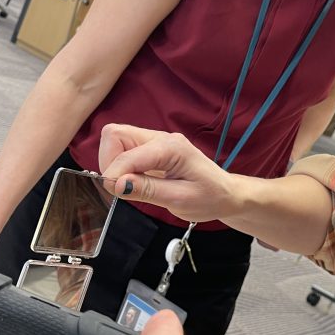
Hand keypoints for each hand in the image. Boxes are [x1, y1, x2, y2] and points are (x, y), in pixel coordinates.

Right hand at [99, 124, 239, 222]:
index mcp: (171, 147)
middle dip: (108, 161)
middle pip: (115, 134)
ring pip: (117, 139)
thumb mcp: (180, 200)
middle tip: (119, 186)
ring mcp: (156, 141)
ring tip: (129, 184)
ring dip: (113, 162)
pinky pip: (125, 149)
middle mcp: (161, 138)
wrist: (225, 194)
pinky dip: (121, 164)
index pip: (128, 154)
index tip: (115, 193)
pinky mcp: (152, 149)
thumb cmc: (209, 197)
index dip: (114, 174)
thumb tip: (116, 184)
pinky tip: (134, 181)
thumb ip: (146, 190)